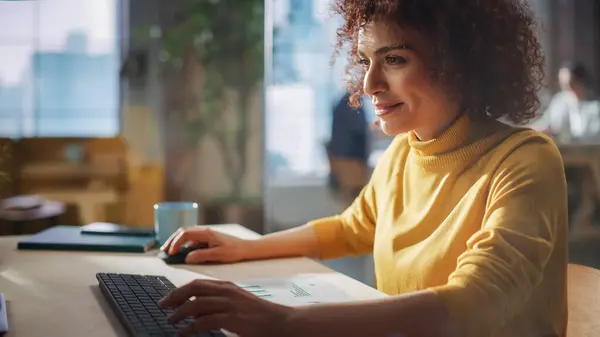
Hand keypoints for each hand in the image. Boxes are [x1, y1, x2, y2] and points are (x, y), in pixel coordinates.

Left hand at [159, 279, 293, 336]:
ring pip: (196, 304)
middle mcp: (226, 291)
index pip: (197, 283)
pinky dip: (190, 327)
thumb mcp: (236, 303)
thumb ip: (217, 304)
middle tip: (163, 306)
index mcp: (227, 286)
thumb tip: (194, 311)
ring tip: (171, 321)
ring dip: (180, 313)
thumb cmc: (259, 315)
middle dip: (175, 297)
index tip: (167, 299)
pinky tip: (183, 333)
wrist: (280, 321)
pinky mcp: (232, 318)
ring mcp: (229, 304)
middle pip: (193, 289)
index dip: (179, 290)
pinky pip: (204, 321)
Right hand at [160, 226, 248, 263]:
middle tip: (164, 250)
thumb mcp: (218, 255)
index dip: (176, 242)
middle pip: (183, 231)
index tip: (171, 252)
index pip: (185, 233)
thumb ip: (202, 256)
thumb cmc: (235, 251)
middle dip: (172, 240)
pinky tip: (182, 251)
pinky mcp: (208, 240)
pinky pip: (192, 239)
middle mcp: (205, 232)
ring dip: (177, 241)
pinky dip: (184, 244)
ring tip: (170, 250)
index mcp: (206, 234)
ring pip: (187, 234)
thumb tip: (187, 258)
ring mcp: (206, 235)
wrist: (247, 249)